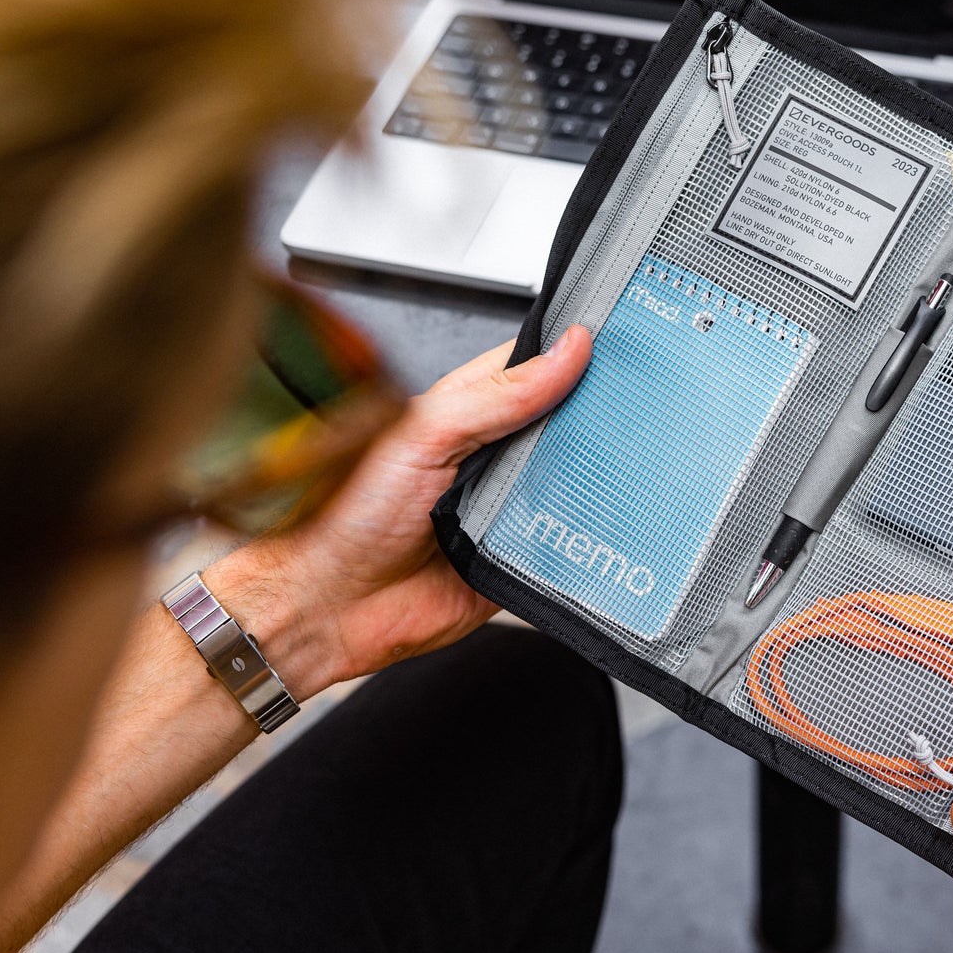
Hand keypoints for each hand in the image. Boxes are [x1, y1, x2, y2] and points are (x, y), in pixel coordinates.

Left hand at [206, 327, 591, 697]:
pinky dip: (583, 534)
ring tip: (611, 466)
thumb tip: (564, 353)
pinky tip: (594, 520)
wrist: (329, 605)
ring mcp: (504, 505)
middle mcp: (488, 455)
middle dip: (591, 420)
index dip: (571, 356)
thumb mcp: (424, 432)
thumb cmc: (346, 515)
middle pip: (563, 424)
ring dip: (590, 477)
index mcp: (463, 410)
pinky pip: (567, 540)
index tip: (610, 347)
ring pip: (571, 481)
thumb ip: (497, 395)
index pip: (532, 368)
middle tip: (622, 412)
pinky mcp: (517, 555)